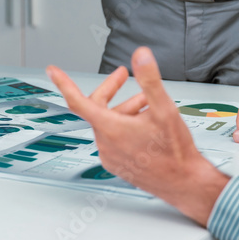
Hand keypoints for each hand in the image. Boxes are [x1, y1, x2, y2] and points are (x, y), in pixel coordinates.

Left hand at [47, 47, 229, 226]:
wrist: (185, 184)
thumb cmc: (175, 152)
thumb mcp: (165, 109)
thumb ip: (150, 79)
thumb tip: (141, 56)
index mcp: (110, 129)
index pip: (77, 101)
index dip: (64, 83)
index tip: (53, 71)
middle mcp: (105, 144)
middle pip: (97, 108)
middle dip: (110, 89)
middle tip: (123, 74)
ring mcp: (110, 156)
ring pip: (108, 123)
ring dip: (124, 108)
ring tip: (146, 101)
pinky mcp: (118, 164)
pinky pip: (113, 138)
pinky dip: (124, 125)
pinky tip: (144, 122)